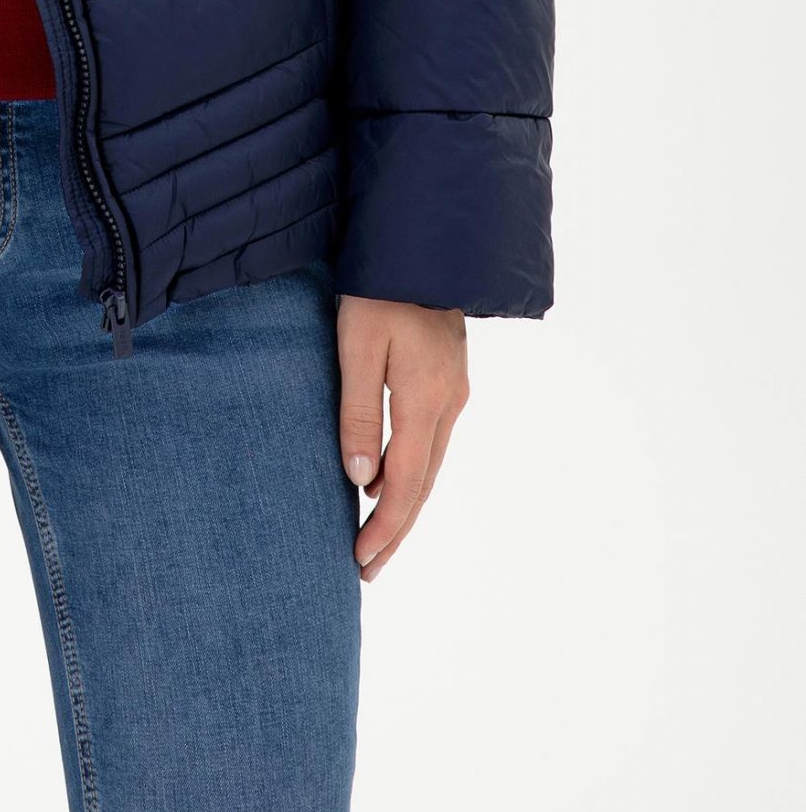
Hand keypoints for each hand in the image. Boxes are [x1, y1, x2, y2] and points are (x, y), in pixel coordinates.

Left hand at [335, 295, 468, 581]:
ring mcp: (454, 391)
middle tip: (367, 569)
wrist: (422, 242)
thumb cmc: (379, 289)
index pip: (406, 483)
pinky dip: (413, 472)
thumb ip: (358, 412)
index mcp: (425, 400)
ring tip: (378, 540)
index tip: (360, 559)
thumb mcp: (357, 346)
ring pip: (431, 465)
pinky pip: (432, 441)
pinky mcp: (449, 378)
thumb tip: (359, 482)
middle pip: (423, 484)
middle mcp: (449, 403)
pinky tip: (393, 482)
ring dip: (404, 505)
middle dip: (396, 530)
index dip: (384, 526)